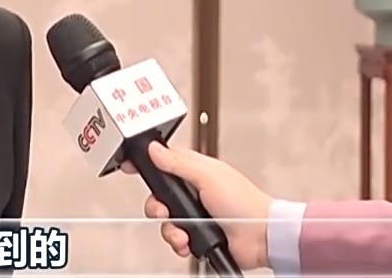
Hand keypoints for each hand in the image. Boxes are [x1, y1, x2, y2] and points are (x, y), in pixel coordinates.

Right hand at [122, 142, 272, 270]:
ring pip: (165, 220)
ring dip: (170, 229)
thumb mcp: (207, 175)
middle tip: (164, 210)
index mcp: (195, 172)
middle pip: (159, 195)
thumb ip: (178, 162)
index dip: (147, 163)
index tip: (131, 166)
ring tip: (183, 233)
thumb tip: (154, 149)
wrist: (260, 237)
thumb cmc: (244, 203)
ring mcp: (195, 215)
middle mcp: (193, 193)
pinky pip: (176, 239)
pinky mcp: (197, 236)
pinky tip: (188, 242)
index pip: (164, 162)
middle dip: (157, 206)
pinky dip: (179, 243)